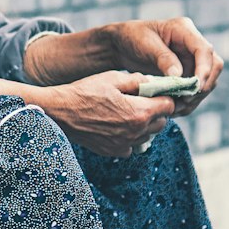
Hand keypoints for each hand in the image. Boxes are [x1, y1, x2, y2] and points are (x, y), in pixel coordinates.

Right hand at [45, 71, 175, 157]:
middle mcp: (135, 132)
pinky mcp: (113, 151)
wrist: (60, 112)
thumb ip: (137, 80)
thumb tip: (152, 82)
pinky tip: (117, 125)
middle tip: (142, 100)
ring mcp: (124, 144)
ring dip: (144, 124)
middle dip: (156, 111)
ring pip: (148, 135)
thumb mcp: (113, 78)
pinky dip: (130, 136)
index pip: (169, 106)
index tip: (158, 92)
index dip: (165, 97)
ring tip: (128, 112)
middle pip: (161, 123)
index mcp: (139, 112)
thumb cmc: (84, 92)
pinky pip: (132, 145)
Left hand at [108, 17, 223, 115]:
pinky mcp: (187, 73)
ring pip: (207, 81)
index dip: (204, 69)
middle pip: (213, 65)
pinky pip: (195, 90)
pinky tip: (174, 109)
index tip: (195, 87)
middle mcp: (192, 44)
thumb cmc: (132, 37)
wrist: (122, 45)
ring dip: (195, 97)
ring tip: (175, 108)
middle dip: (203, 85)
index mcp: (184, 30)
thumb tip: (179, 76)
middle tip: (185, 100)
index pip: (204, 50)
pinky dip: (188, 102)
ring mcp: (192, 59)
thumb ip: (163, 58)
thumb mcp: (144, 44)